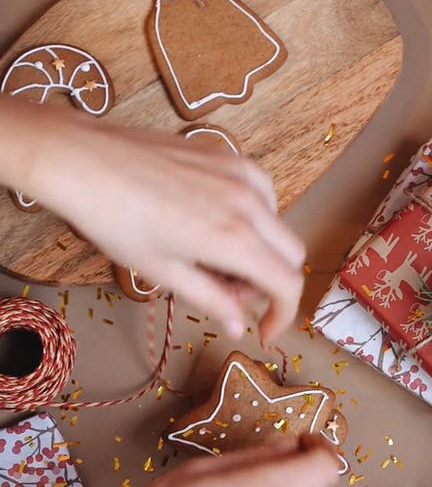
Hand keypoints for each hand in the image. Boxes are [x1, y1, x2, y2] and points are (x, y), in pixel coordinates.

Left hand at [0, 97, 304, 343]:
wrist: (84, 161)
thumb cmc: (115, 221)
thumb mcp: (164, 272)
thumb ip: (211, 300)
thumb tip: (238, 326)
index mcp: (234, 239)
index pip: (288, 283)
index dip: (284, 315)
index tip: (264, 331)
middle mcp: (248, 203)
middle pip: (292, 254)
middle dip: (270, 283)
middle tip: (230, 294)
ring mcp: (240, 173)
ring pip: (278, 223)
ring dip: (260, 250)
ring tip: (214, 258)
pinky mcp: (227, 155)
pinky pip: (260, 194)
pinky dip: (250, 219)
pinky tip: (212, 223)